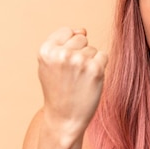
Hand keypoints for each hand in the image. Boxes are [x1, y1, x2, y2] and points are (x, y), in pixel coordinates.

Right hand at [37, 27, 107, 144]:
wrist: (64, 118)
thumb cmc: (58, 90)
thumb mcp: (50, 64)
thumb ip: (61, 43)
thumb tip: (83, 29)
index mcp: (45, 50)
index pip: (67, 32)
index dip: (68, 48)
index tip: (63, 66)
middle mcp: (61, 54)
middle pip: (81, 38)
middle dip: (79, 53)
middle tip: (72, 75)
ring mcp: (79, 61)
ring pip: (93, 49)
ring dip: (90, 62)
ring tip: (79, 80)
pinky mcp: (96, 69)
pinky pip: (103, 56)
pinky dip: (100, 68)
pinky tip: (90, 81)